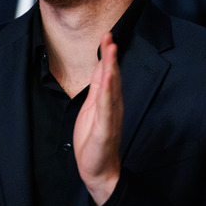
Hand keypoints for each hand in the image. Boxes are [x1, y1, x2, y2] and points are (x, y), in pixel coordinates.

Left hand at [74, 32, 122, 205]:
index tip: (106, 36)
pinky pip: (107, 107)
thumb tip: (102, 67)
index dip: (107, 55)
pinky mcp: (106, 127)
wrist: (99, 169)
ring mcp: (111, 115)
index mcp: (108, 100)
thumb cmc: (94, 140)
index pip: (108, 73)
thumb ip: (98, 88)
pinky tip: (108, 79)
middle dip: (110, 56)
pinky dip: (108, 92)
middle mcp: (113, 105)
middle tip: (109, 36)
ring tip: (111, 50)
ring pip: (112, 87)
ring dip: (112, 67)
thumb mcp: (92, 108)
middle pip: (113, 75)